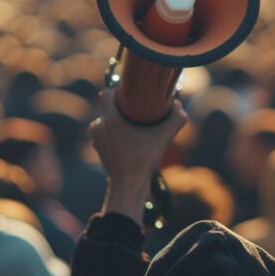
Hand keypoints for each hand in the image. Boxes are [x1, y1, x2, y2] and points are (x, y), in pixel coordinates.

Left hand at [90, 91, 186, 222]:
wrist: (128, 184)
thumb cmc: (144, 160)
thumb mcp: (164, 137)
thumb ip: (176, 119)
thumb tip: (178, 106)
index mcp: (110, 120)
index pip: (105, 94)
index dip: (117, 91)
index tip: (130, 95)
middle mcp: (99, 127)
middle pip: (107, 108)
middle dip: (120, 108)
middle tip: (136, 111)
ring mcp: (96, 139)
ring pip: (105, 121)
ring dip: (117, 121)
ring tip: (132, 126)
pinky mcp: (98, 149)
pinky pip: (105, 134)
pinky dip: (114, 134)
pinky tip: (127, 139)